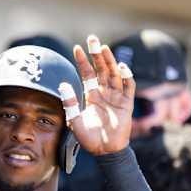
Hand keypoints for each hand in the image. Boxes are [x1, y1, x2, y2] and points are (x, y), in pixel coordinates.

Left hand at [60, 35, 134, 155]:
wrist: (105, 152)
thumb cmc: (88, 138)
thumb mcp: (74, 121)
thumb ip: (69, 103)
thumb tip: (62, 84)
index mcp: (91, 96)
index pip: (87, 73)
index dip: (83, 61)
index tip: (76, 48)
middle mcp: (104, 93)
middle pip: (101, 69)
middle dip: (97, 54)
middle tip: (92, 38)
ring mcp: (117, 97)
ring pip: (114, 74)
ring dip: (110, 61)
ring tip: (103, 48)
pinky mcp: (127, 104)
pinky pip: (128, 88)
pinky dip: (126, 77)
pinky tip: (121, 67)